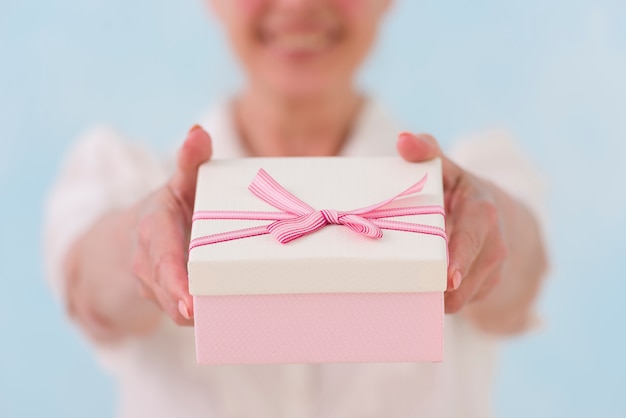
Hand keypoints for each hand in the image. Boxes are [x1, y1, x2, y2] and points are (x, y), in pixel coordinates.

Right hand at [131, 125, 211, 324]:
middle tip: (208, 317)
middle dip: (184, 306)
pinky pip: (182, 315)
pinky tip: (230, 321)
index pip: (162, 258)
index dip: (174, 281)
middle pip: (166, 290)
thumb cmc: (172, 208)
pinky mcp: (166, 300)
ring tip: (230, 320)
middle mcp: (148, 261)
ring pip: (174, 308)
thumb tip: (198, 132)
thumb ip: (190, 162)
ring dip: (197, 317)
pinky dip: (203, 320)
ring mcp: (154, 285)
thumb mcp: (180, 184)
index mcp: (153, 228)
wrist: (137, 237)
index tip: (188, 303)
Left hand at [397, 132, 507, 313]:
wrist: (500, 218)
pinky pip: (457, 304)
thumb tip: (403, 140)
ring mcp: (493, 272)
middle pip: (462, 281)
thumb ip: (427, 151)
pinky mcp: (486, 290)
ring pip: (458, 299)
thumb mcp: (448, 169)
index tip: (447, 279)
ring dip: (432, 297)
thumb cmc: (461, 191)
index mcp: (482, 213)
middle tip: (403, 286)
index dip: (459, 260)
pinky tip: (419, 289)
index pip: (471, 240)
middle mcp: (494, 245)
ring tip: (405, 285)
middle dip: (435, 288)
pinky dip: (437, 301)